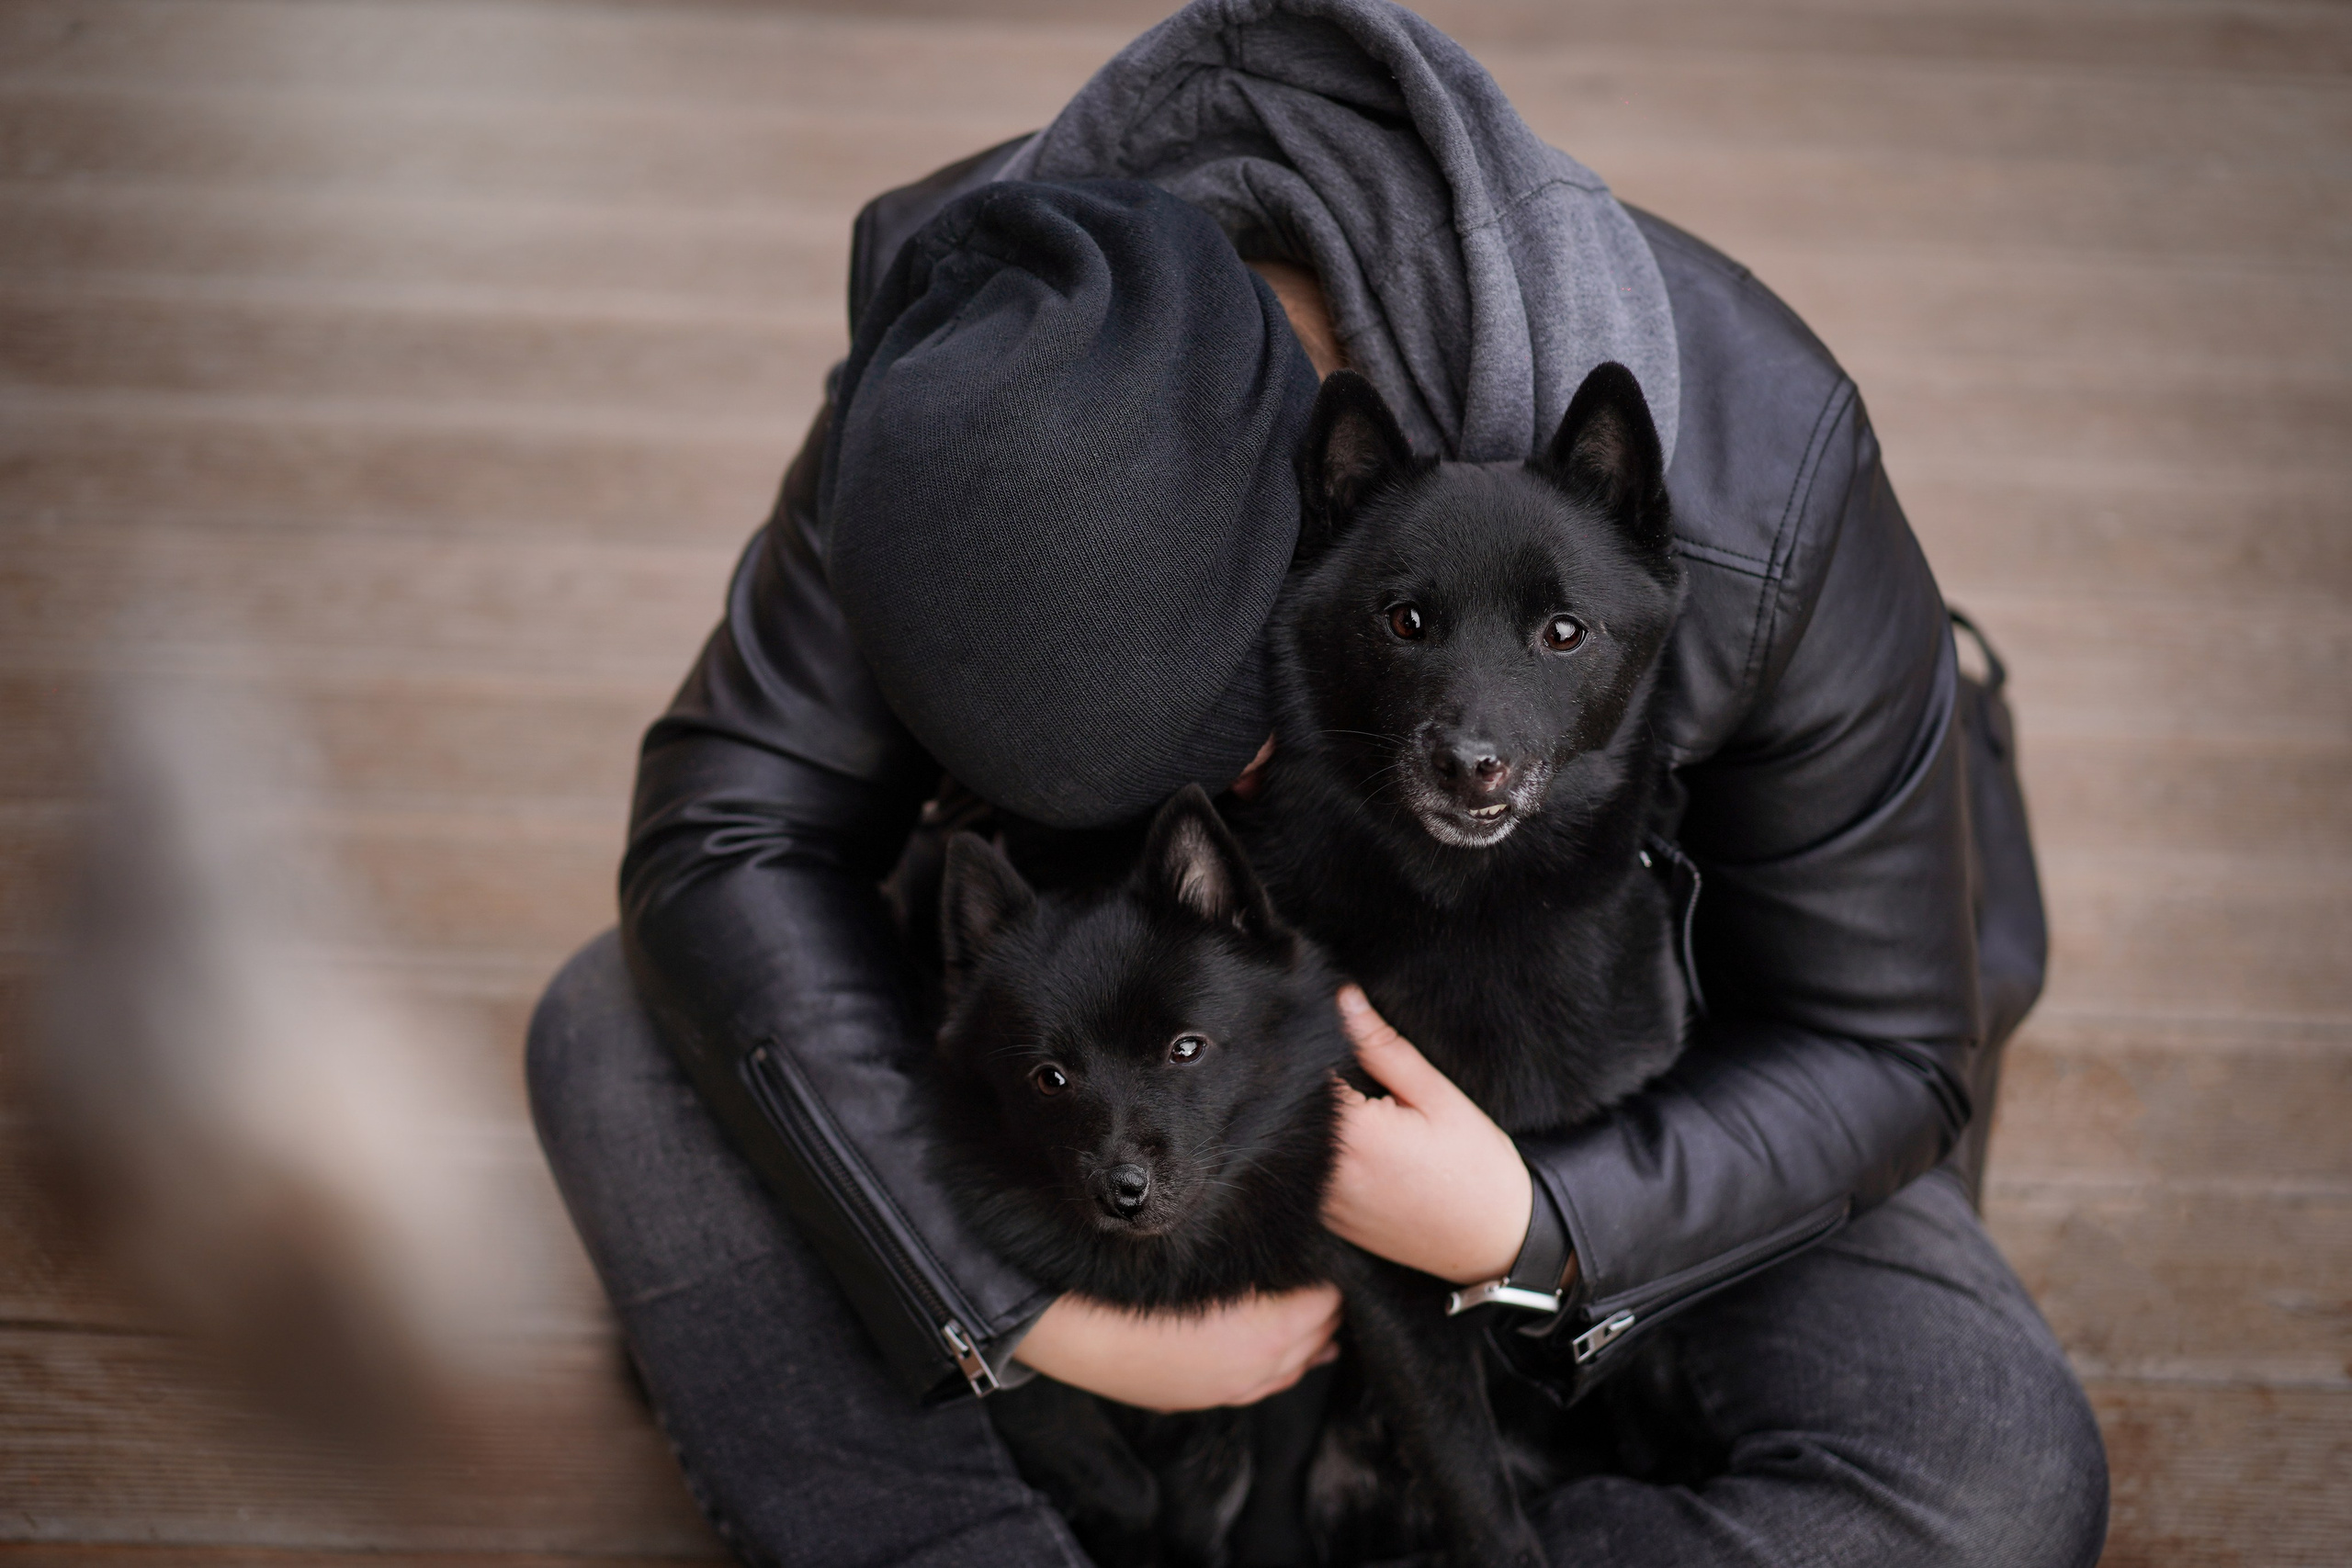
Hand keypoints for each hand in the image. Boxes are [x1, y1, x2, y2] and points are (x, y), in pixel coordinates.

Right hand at [1010, 1284, 1341, 1411]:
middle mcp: (1253, 1372)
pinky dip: (1277, 1367)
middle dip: (1323, 1310)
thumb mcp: (1205, 1263)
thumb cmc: (1136, 1286)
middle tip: (1324, 1276)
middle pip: (1315, 1339)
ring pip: (1289, 1370)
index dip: (1327, 1276)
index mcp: (1264, 1337)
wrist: (1076, 1328)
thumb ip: (1253, 1262)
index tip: (1327, 1252)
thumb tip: (1284, 1247)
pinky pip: (1259, 1388)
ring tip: (1318, 1315)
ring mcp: (1226, 1391)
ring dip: (1306, 1342)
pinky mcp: (1199, 1398)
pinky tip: (1278, 1350)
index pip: (1323, 1305)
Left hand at [1324, 985, 1531, 1284]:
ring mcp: (1325, 1203)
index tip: (1324, 1032)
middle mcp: (1328, 1173)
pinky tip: (1349, 1146)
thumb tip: (1345, 999)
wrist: (1497, 1241)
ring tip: (1350, 1108)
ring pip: (1295, 1145)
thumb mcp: (1439, 1096)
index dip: (1312, 1048)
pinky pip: (1306, 1177)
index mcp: (1355, 1135)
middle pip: (1293, 1110)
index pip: (1304, 1074)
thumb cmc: (1476, 1166)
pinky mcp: (1330, 1222)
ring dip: (1308, 1123)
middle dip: (1308, 1084)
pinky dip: (1317, 1157)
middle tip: (1340, 1069)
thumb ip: (1385, 1048)